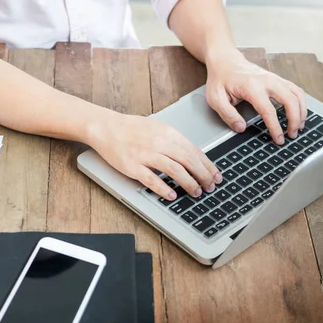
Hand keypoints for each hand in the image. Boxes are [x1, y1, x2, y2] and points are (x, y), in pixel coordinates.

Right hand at [87, 112, 222, 199]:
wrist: (106, 127)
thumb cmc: (131, 129)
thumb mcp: (157, 128)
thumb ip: (174, 141)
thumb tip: (193, 156)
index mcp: (167, 133)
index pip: (194, 151)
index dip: (208, 165)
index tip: (216, 175)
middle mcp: (159, 143)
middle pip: (188, 160)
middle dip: (203, 175)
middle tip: (210, 187)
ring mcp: (145, 154)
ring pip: (174, 170)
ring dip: (188, 182)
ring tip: (196, 192)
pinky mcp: (132, 166)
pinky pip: (151, 179)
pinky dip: (164, 188)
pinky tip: (172, 195)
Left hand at [205, 49, 306, 143]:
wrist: (224, 60)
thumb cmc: (220, 79)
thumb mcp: (215, 99)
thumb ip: (228, 115)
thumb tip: (241, 128)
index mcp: (251, 86)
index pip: (268, 110)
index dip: (275, 127)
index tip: (278, 139)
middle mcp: (266, 80)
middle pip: (290, 100)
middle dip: (295, 119)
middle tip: (292, 135)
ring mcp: (274, 78)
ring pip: (297, 93)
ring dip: (301, 111)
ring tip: (299, 126)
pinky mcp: (277, 78)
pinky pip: (295, 89)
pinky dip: (300, 102)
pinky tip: (298, 113)